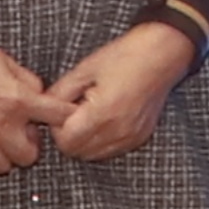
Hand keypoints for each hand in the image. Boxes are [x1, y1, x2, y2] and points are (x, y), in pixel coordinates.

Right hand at [0, 29, 60, 176]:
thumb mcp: (7, 62)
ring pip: (2, 166)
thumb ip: (29, 83)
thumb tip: (40, 97)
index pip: (57, 117)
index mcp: (16, 101)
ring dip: (4, 153)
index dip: (66, 117)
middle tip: (21, 129)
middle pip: (29, 157)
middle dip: (29, 144)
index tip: (66, 118)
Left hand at [43, 19, 201, 163]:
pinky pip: (111, 150)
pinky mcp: (140, 138)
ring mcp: (131, 137)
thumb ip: (60, 92)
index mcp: (103, 113)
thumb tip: (44, 107)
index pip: (66, 142)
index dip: (57, 127)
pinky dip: (101, 140)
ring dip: (85, 140)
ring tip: (91, 113)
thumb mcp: (85, 69)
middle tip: (75, 111)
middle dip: (69, 135)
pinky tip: (106, 118)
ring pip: (93, 155)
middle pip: (77, 152)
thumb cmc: (125, 56)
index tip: (63, 109)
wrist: (163, 54)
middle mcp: (118, 131)